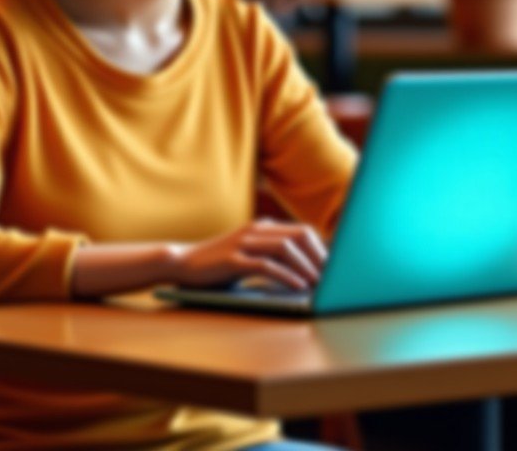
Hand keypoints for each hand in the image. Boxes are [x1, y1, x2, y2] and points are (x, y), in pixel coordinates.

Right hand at [173, 219, 326, 290]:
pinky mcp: (234, 260)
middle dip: (319, 256)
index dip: (321, 249)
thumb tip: (304, 272)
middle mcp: (256, 231)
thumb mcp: (247, 255)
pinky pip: (267, 265)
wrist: (182, 263)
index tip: (334, 269)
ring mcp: (244, 243)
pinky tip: (298, 287)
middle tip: (332, 278)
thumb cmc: (218, 265)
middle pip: (299, 235)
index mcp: (262, 228)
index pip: (301, 232)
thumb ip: (270, 257)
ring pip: (286, 248)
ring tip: (318, 284)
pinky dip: (286, 276)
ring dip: (306, 266)